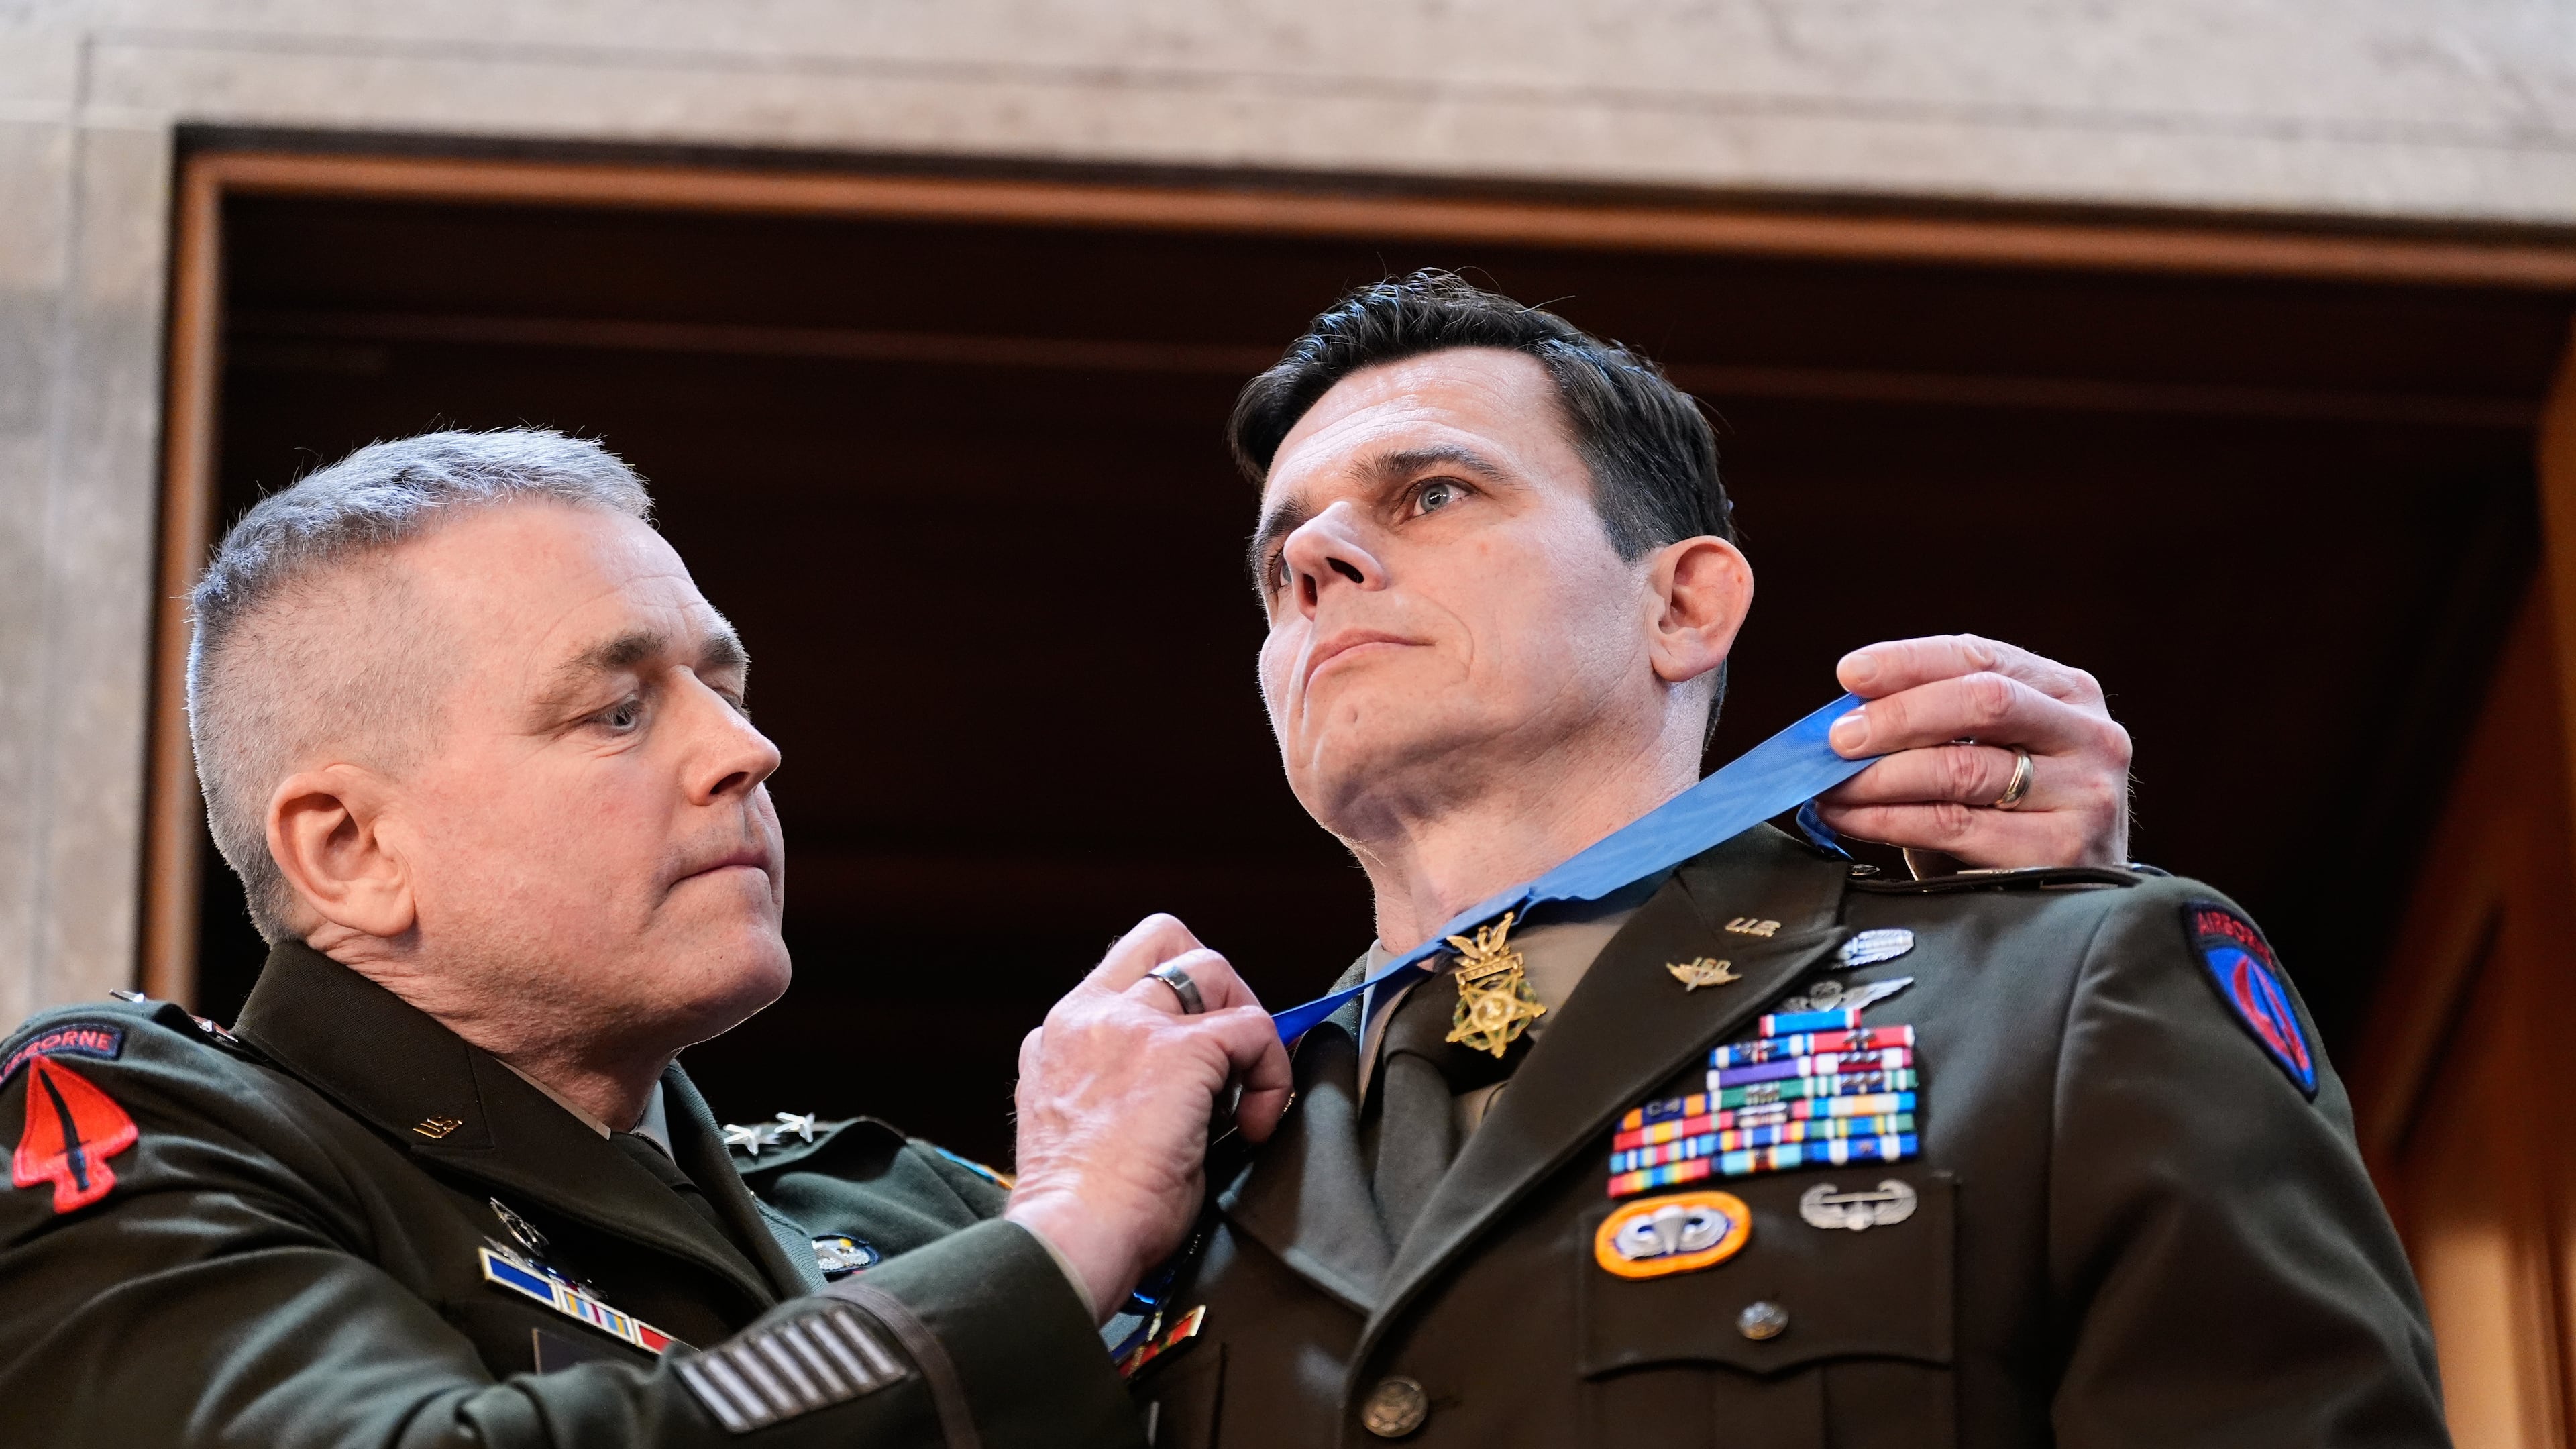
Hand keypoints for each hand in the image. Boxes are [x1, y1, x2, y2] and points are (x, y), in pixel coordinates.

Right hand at [1003, 915, 1292, 1321]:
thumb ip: (1113, 1085)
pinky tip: (1255, 1124)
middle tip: (1229, 1050)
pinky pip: (1254, 1028)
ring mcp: (1132, 1025)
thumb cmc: (1083, 1211)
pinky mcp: (1179, 1050)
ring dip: (1245, 1025)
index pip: (1124, 971)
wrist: (1074, 1237)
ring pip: (1213, 968)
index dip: (1173, 1000)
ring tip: (1245, 1091)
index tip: (1197, 1058)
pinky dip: (1271, 1074)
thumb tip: (1186, 1088)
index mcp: (1059, 1036)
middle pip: (1164, 937)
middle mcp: (1088, 1015)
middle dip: (1212, 983)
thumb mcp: (1080, 1125)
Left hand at [1815, 634, 2130, 869]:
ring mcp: (2084, 794)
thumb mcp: (1989, 754)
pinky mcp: (2061, 851)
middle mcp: (2089, 736)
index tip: (1851, 673)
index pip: (1982, 656)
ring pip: (1963, 768)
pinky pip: (1953, 825)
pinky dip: (1887, 819)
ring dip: (1880, 775)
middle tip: (1839, 737)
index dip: (1910, 661)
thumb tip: (1846, 714)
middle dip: (1897, 716)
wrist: (2068, 896)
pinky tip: (1851, 818)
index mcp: (2068, 693)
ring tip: (1832, 784)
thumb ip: (1938, 725)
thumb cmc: (2015, 818)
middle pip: (1983, 702)